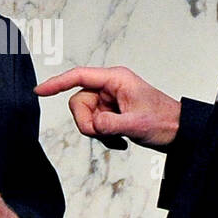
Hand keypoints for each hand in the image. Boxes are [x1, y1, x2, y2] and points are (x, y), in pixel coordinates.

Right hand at [35, 65, 180, 149]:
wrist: (178, 132)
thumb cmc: (163, 121)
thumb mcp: (137, 124)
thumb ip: (111, 124)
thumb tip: (93, 125)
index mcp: (115, 79)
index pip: (78, 76)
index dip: (57, 82)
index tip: (40, 91)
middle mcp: (109, 87)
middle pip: (78, 102)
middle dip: (87, 122)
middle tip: (104, 133)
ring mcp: (109, 100)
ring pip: (84, 116)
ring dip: (97, 132)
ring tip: (117, 138)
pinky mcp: (110, 113)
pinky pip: (93, 125)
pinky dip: (103, 136)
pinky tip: (119, 141)